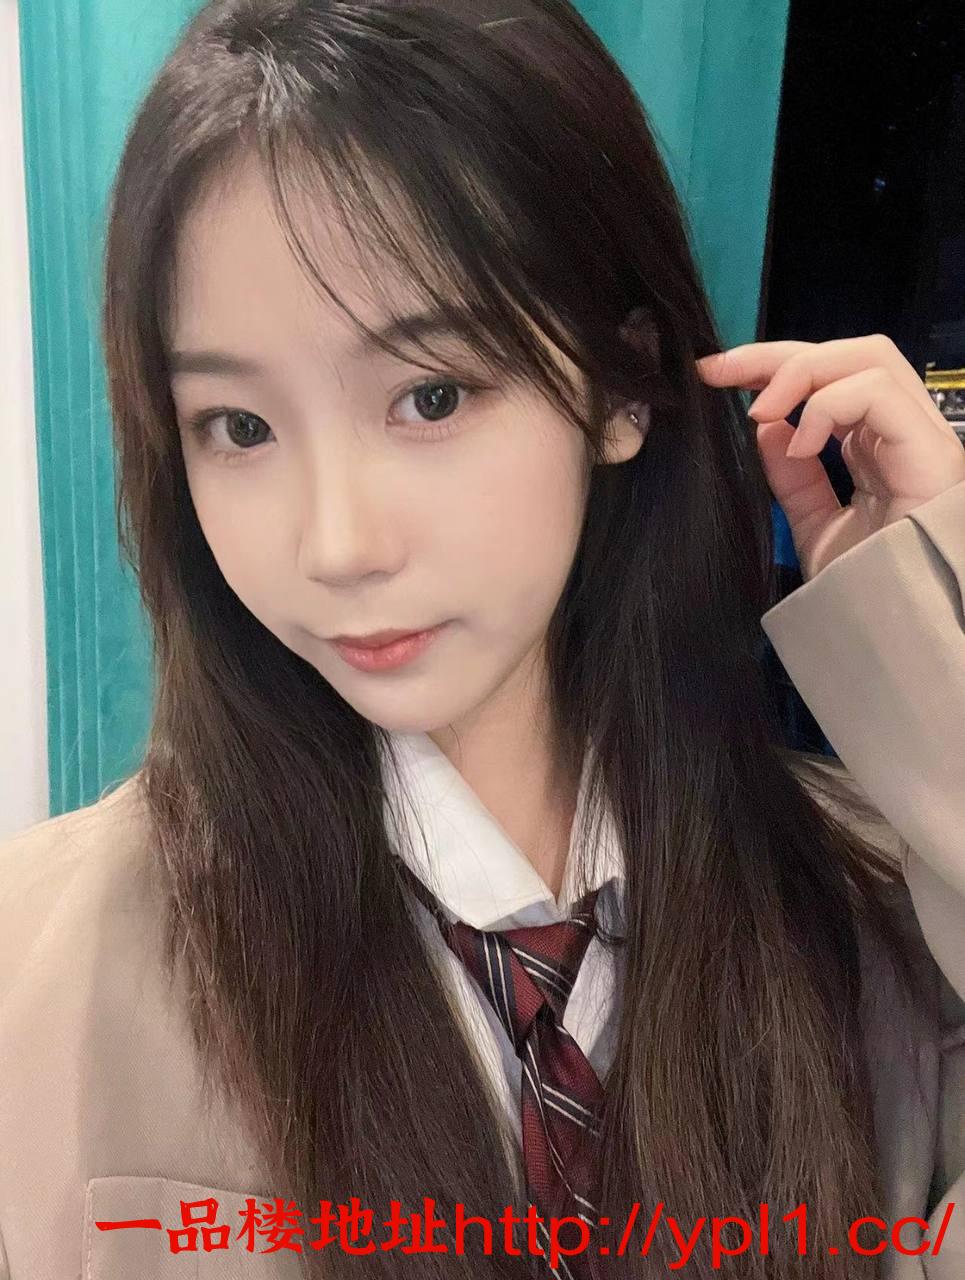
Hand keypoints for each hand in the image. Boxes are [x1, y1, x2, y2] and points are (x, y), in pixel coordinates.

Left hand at [696, 334, 964, 579]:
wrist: (894, 633)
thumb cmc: (863, 588)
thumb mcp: (813, 525)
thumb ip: (793, 477)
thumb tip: (767, 425)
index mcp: (877, 444)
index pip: (830, 377)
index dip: (770, 366)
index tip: (713, 373)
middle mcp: (904, 431)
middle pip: (849, 353)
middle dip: (779, 354)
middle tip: (722, 373)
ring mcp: (922, 437)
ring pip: (869, 357)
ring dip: (801, 373)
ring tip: (761, 413)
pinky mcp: (931, 450)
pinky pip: (878, 393)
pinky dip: (828, 405)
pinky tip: (800, 443)